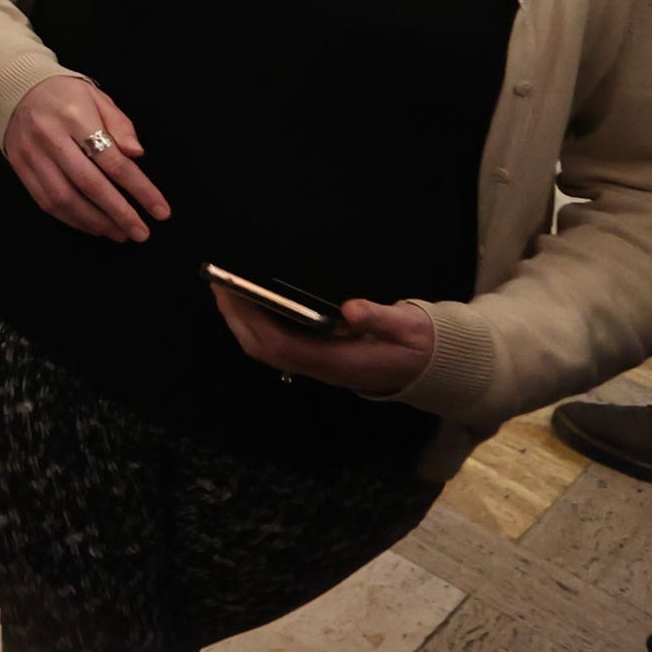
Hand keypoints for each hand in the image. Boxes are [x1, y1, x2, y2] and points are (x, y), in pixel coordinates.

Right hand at [0, 73, 169, 242]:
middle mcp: (50, 137)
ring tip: (120, 233)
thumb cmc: (65, 95)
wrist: (14, 89)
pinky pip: (47, 202)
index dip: (140, 189)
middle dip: (119, 213)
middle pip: (89, 184)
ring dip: (96, 221)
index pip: (112, 160)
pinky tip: (93, 225)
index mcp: (75, 115)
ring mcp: (32, 155)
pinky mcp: (20, 168)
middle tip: (141, 233)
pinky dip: (73, 219)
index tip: (160, 211)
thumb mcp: (98, 98)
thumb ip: (120, 126)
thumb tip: (136, 154)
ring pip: (66, 199)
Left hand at [213, 287, 435, 396]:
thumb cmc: (421, 346)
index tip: (233, 291)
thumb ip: (382, 319)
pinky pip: (278, 343)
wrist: (432, 369)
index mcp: (338, 362)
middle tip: (218, 282)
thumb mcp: (411, 330)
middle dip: (236, 318)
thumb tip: (350, 309)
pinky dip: (258, 322)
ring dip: (242, 320)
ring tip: (227, 287)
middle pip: (264, 349)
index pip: (281, 346)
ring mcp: (318, 364)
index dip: (253, 320)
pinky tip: (253, 299)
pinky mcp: (319, 356)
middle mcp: (321, 367)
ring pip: (267, 348)